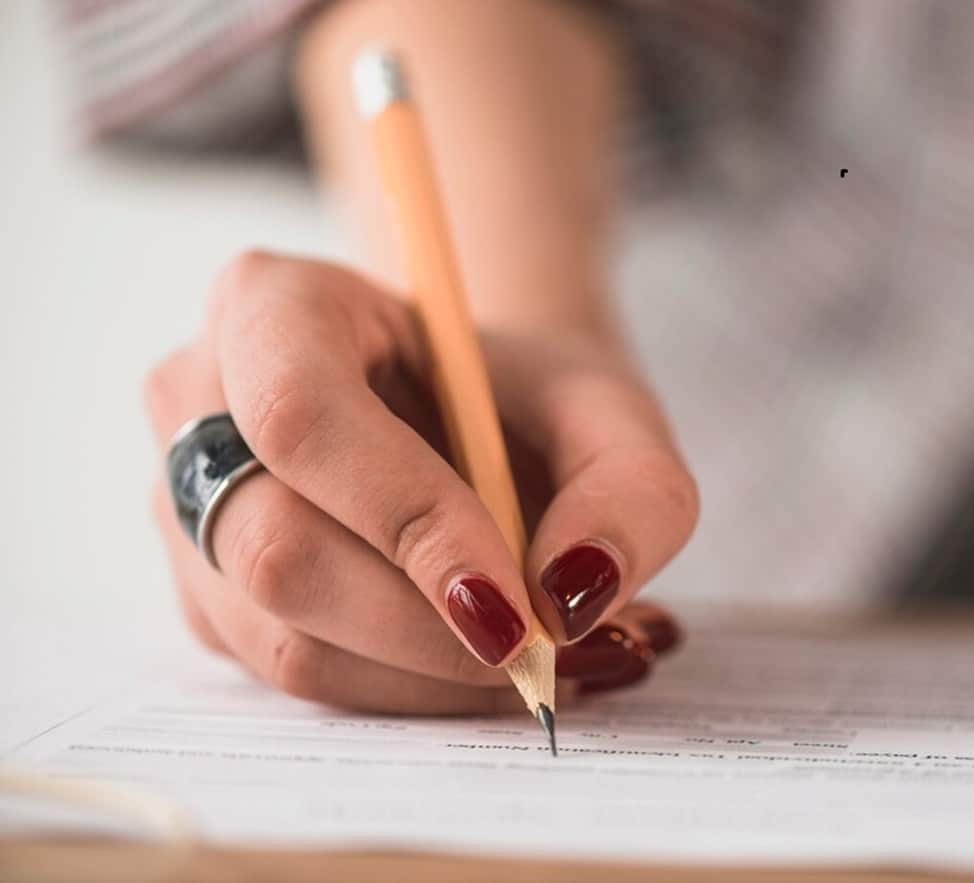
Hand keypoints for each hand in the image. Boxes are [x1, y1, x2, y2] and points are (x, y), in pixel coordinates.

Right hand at [144, 251, 696, 712]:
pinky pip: (304, 676)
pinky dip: (413, 691)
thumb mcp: (610, 411)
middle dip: (427, 627)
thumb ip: (629, 489)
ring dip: (431, 675)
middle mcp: (198, 403)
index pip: (304, 415)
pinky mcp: (214, 599)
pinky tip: (492, 664)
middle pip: (277, 546)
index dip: (405, 516)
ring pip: (285, 638)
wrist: (478, 419)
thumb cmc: (526, 398)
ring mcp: (188, 510)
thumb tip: (572, 596)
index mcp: (272, 304)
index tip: (516, 602)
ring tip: (552, 660)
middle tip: (551, 653)